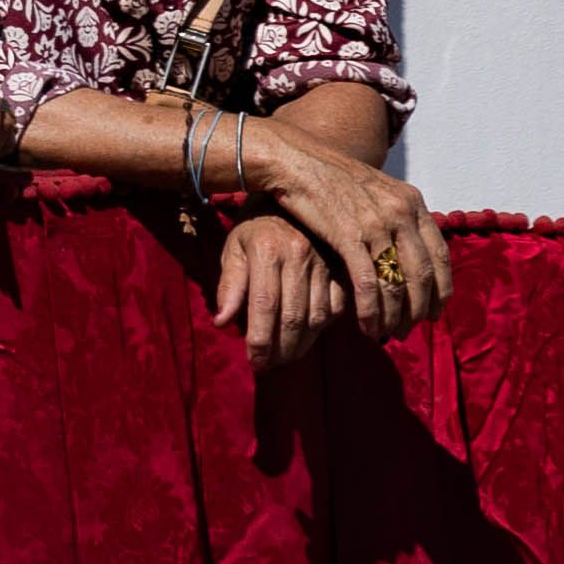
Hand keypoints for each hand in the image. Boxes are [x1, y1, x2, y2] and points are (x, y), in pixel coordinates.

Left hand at [209, 212, 354, 368]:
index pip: (263, 305)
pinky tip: (308, 334)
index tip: (254, 361)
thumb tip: (222, 323)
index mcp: (266, 250)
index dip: (259, 340)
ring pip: (317, 318)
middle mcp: (298, 256)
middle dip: (281, 350)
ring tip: (286, 356)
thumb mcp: (234, 248)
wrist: (290, 197)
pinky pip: (337, 308)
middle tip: (269, 365)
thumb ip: (230, 285)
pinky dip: (323, 327)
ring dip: (302, 345)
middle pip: (293, 317)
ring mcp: (323, 262)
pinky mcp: (340, 268)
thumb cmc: (255, 228)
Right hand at [241, 124, 452, 342]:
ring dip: (395, 316)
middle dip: (419, 310)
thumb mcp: (375, 190)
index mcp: (412, 201)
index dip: (440, 289)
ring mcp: (377, 224)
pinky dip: (372, 311)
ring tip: (388, 333)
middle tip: (409, 330)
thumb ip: (395, 216)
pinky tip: (367, 326)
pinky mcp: (349, 236)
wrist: (294, 160)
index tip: (433, 311)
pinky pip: (368, 284)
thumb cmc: (329, 178)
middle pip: (423, 275)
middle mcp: (401, 212)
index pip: (440, 255)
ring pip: (398, 283)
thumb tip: (409, 249)